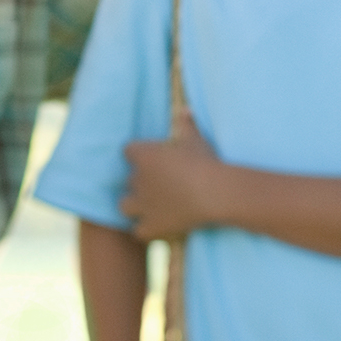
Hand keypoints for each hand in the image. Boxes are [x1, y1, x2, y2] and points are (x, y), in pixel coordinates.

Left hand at [120, 120, 225, 242]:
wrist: (216, 192)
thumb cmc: (207, 163)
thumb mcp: (196, 140)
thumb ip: (187, 125)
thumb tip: (185, 109)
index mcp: (144, 155)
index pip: (128, 151)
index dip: (139, 155)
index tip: (154, 160)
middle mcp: (137, 179)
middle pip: (129, 179)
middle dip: (142, 182)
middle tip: (163, 184)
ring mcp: (142, 204)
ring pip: (124, 205)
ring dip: (134, 205)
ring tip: (151, 207)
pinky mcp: (151, 225)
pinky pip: (137, 231)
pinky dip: (145, 230)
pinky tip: (158, 227)